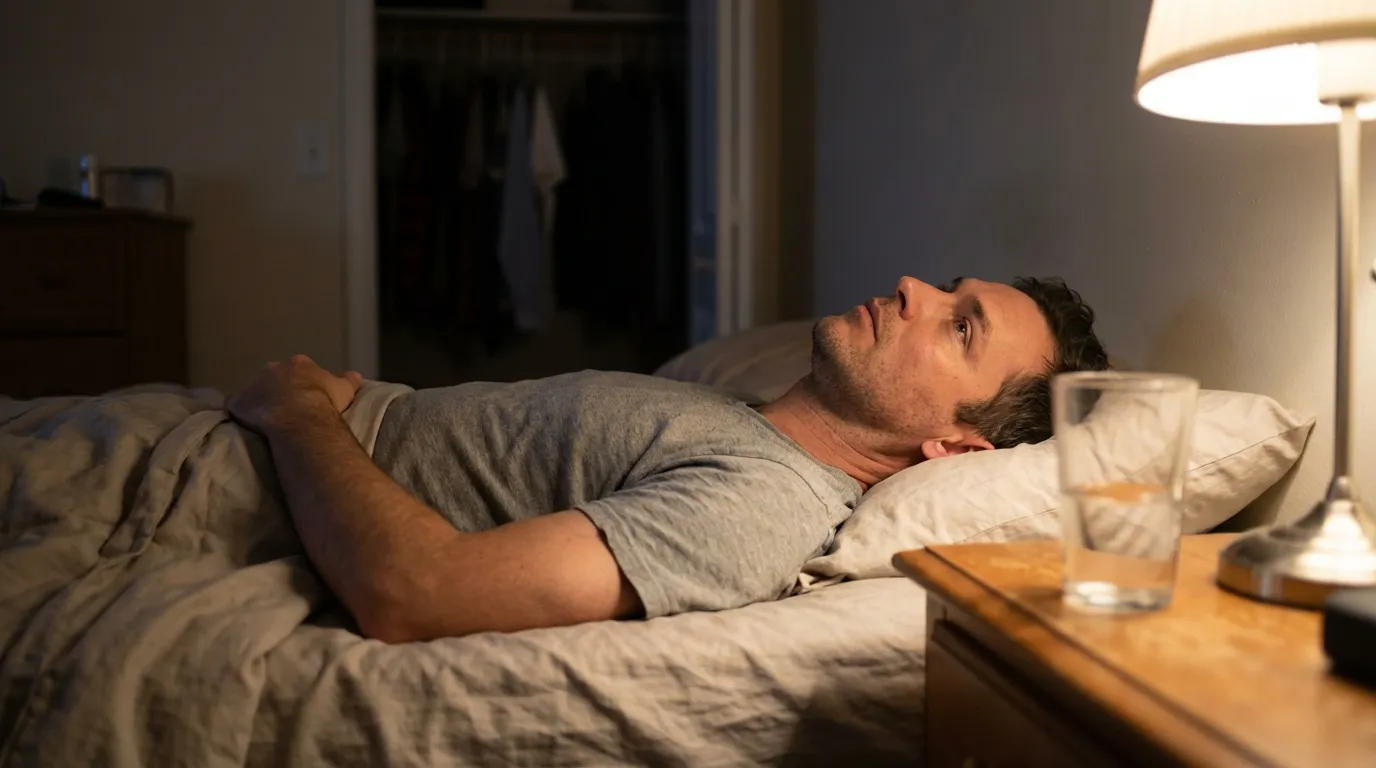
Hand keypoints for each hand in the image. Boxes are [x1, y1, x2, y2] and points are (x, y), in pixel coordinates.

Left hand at [227, 354, 362, 436]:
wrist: (299, 417)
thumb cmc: (324, 402)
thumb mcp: (345, 390)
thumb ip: (349, 380)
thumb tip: (356, 374)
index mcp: (299, 364)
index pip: (299, 369)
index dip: (302, 382)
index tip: (306, 395)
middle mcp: (274, 368)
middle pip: (274, 377)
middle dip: (278, 389)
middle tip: (286, 408)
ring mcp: (254, 384)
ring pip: (254, 390)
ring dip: (259, 400)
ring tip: (268, 418)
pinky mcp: (238, 401)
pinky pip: (237, 405)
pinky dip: (241, 412)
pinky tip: (247, 424)